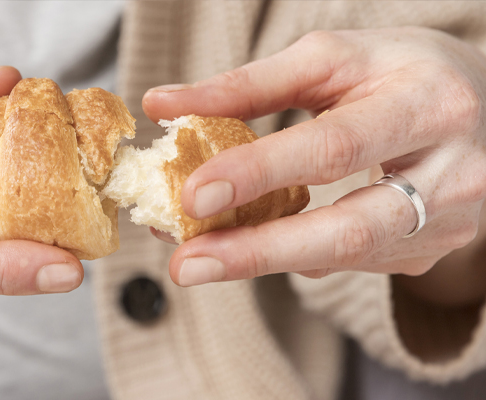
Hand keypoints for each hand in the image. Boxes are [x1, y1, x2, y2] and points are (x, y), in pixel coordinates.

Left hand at [142, 28, 485, 286]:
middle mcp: (450, 174)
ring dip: (260, 259)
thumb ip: (248, 84)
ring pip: (344, 256)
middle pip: (349, 228)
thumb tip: (162, 105)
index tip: (193, 192)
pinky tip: (249, 244)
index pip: (334, 146)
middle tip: (185, 264)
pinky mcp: (426, 252)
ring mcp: (444, 224)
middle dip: (258, 252)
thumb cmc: (400, 73)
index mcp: (426, 106)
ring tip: (195, 257)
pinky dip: (289, 254)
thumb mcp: (332, 59)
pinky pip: (347, 261)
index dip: (261, 171)